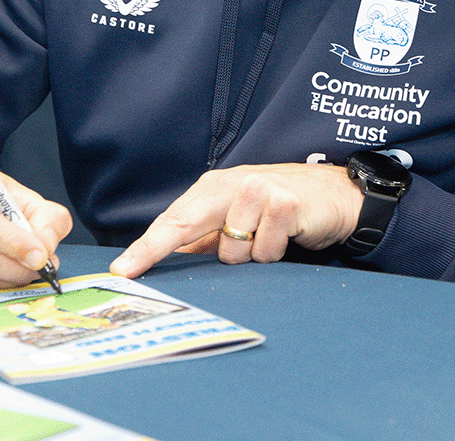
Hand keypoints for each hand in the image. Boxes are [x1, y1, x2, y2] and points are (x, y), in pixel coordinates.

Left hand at [110, 163, 361, 278]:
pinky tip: (286, 235)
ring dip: (249, 257)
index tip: (121, 268)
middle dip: (154, 249)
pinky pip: (264, 252)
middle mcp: (230, 184)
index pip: (174, 220)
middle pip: (185, 223)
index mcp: (214, 188)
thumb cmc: (281, 208)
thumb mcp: (240, 219)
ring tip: (267, 240)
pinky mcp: (282, 202)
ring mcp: (256, 190)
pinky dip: (274, 253)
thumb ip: (207, 238)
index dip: (146, 246)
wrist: (333, 195)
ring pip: (232, 251)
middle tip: (129, 272)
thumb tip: (168, 259)